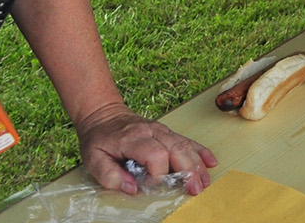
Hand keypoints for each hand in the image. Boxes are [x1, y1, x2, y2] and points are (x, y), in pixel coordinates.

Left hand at [74, 102, 215, 195]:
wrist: (104, 115)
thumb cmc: (98, 138)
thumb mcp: (93, 159)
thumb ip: (109, 176)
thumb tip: (132, 189)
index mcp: (134, 138)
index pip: (156, 155)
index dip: (158, 174)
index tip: (151, 186)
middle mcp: (153, 132)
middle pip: (177, 150)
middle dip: (189, 171)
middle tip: (195, 190)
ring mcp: (163, 131)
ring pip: (186, 146)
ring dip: (198, 165)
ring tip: (205, 182)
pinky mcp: (168, 133)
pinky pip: (188, 141)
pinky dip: (201, 151)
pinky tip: (210, 162)